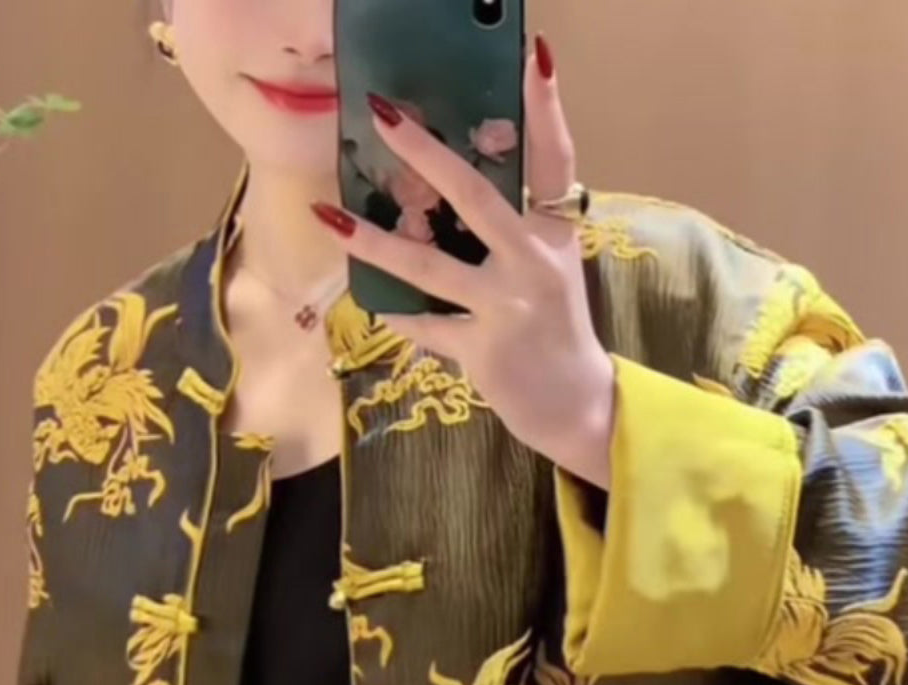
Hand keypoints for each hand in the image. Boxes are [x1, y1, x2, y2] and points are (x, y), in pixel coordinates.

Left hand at [313, 35, 616, 489]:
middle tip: (384, 115)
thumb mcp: (547, 266)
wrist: (575, 405)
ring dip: (376, 242)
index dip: (544, 108)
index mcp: (554, 231)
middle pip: (475, 196)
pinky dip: (398, 314)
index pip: (552, 158)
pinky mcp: (484, 350)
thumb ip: (509, 228)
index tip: (531, 56)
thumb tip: (434, 194)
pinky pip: (425, 325)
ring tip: (333, 216)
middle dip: (425, 154)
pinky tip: (372, 301)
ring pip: (430, 267)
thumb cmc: (554, 328)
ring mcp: (508, 306)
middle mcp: (534, 261)